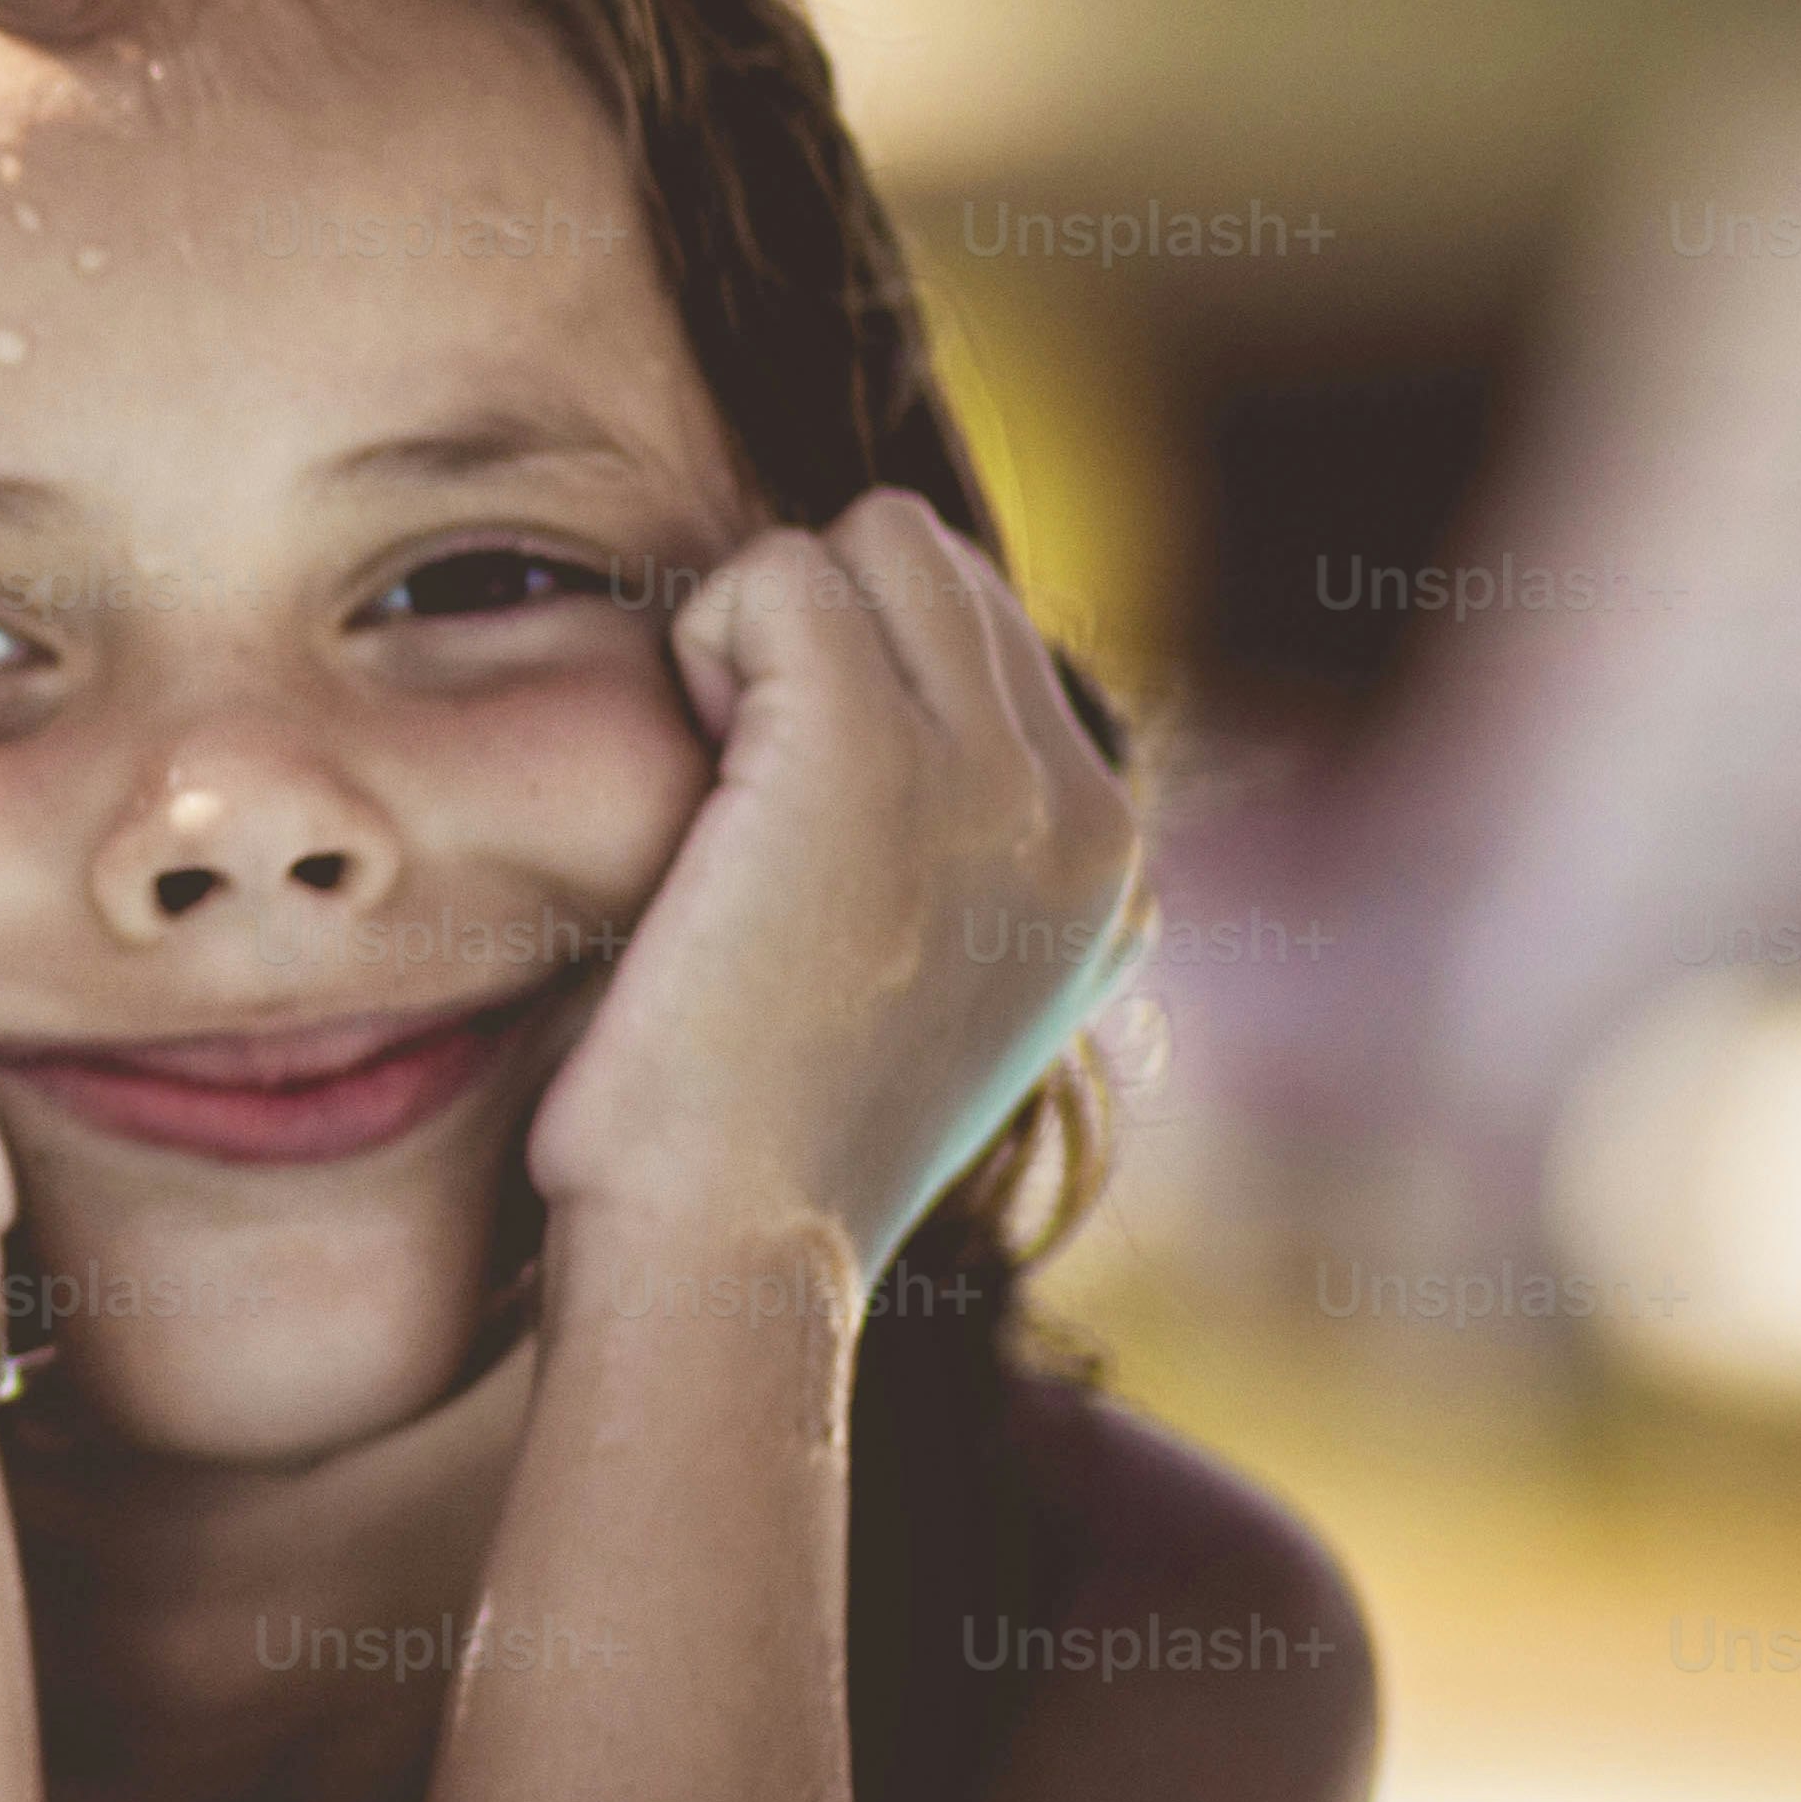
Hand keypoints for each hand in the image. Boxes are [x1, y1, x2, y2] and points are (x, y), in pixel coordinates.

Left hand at [522, 488, 1138, 1266]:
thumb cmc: (753, 1156)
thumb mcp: (913, 1008)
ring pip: (873, 543)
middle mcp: (1085, 812)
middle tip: (739, 803)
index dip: (860, 685)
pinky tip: (690, 792)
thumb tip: (895, 741)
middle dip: (817, 638)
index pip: (995, 642)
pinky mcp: (874, 748)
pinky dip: (702, 647)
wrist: (729, 1259)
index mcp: (1110, 876)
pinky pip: (779, 573)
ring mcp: (997, 774)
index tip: (789, 839)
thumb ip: (953, 871)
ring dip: (761, 633)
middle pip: (942, 564)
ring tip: (720, 796)